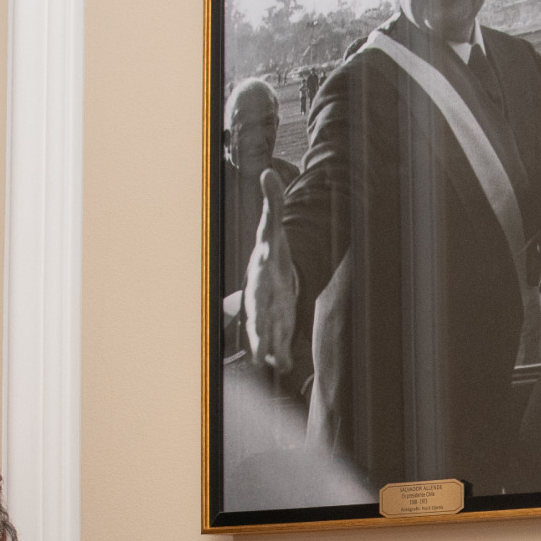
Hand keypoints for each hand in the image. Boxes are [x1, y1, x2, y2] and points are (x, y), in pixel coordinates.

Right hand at [244, 166, 303, 379]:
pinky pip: (280, 340)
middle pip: (257, 319)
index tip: (253, 309)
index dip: (255, 299)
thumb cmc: (271, 248)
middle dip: (257, 335)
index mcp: (260, 276)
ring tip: (275, 364)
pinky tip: (287, 367)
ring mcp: (269, 312)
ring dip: (271, 350)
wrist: (270, 267)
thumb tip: (268, 173)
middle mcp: (260, 298)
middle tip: (256, 352)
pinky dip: (283, 353)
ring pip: (268, 334)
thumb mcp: (272, 225)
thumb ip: (272, 201)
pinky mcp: (280, 321)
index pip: (256, 289)